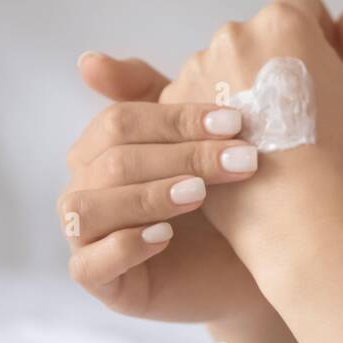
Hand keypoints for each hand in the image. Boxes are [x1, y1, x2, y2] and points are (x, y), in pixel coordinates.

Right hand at [60, 53, 268, 323]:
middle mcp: (86, 189)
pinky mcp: (100, 282)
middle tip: (240, 159)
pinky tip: (165, 236)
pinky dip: (125, 246)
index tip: (236, 121)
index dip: (176, 119)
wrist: (257, 267)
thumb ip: (159, 96)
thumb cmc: (227, 200)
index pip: (121, 121)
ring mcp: (87, 239)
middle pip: (112, 159)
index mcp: (103, 149)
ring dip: (147, 195)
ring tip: (200, 194)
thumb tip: (86, 60)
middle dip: (179, 155)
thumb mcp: (202, 141)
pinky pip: (90, 264)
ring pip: (88, 207)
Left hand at [159, 0, 342, 264]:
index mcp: (283, 22)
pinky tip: (247, 149)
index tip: (327, 75)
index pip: (303, 4)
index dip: (321, 36)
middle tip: (303, 111)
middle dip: (282, 61)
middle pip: (262, 34)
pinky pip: (200, 99)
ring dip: (247, 86)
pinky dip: (220, 116)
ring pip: (228, 65)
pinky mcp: (174, 113)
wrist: (298, 216)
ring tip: (272, 136)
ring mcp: (196, 73)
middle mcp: (232, 36)